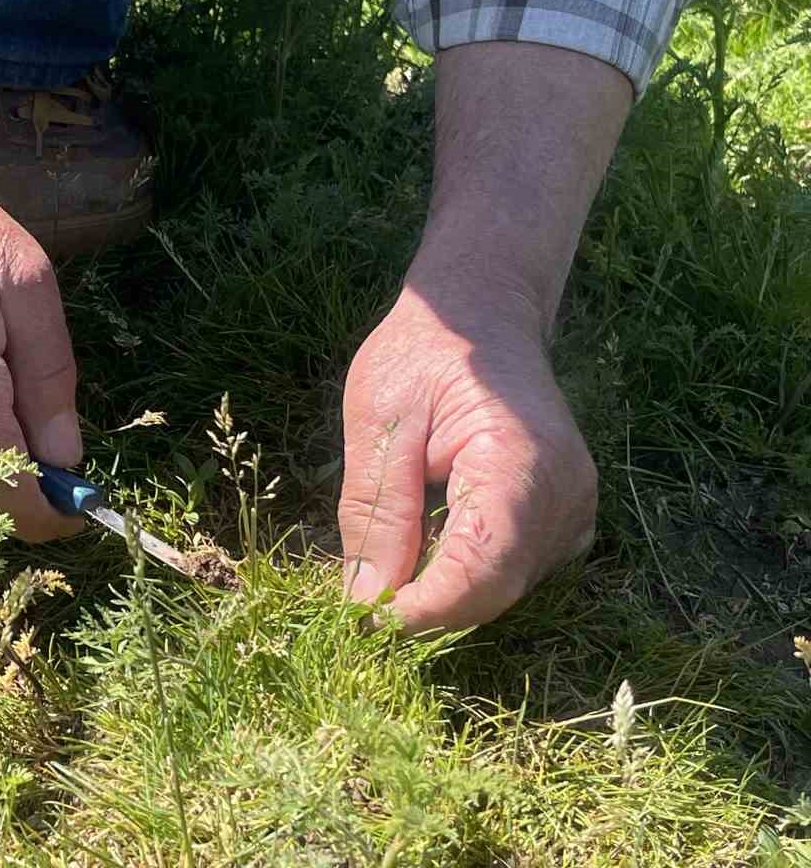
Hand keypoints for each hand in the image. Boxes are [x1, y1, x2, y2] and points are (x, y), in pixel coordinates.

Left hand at [337, 285, 596, 631]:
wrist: (481, 314)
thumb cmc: (423, 354)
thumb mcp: (378, 423)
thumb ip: (375, 513)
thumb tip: (364, 601)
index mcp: (520, 465)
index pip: (480, 573)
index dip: (422, 611)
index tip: (362, 619)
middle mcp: (565, 497)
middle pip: (493, 591)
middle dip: (425, 609)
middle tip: (358, 602)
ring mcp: (575, 510)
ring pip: (501, 589)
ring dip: (441, 591)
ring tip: (388, 561)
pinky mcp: (566, 519)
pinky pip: (512, 570)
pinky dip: (463, 572)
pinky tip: (428, 540)